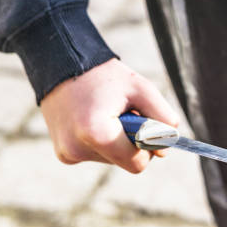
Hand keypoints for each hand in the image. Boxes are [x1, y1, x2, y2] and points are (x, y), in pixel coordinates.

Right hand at [40, 58, 179, 172]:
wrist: (62, 63)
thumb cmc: (105, 75)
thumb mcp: (142, 89)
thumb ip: (163, 119)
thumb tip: (164, 151)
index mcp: (97, 134)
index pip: (137, 163)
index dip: (147, 147)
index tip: (143, 125)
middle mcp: (77, 149)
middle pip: (124, 162)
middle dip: (131, 142)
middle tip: (123, 113)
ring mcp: (67, 153)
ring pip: (111, 159)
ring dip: (115, 140)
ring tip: (105, 112)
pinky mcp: (63, 154)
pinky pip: (96, 154)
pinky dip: (102, 141)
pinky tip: (93, 119)